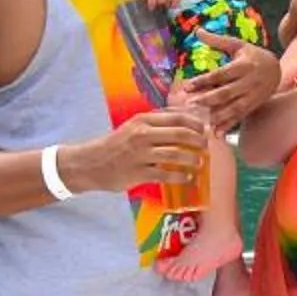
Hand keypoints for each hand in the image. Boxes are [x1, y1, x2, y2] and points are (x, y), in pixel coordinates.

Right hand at [71, 109, 212, 193]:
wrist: (90, 163)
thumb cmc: (116, 145)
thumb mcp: (134, 127)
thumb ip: (157, 123)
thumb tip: (186, 120)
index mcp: (143, 120)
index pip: (177, 117)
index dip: (196, 124)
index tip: (205, 130)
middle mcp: (142, 134)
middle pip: (180, 134)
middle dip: (198, 141)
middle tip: (206, 147)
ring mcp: (140, 154)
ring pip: (176, 154)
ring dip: (193, 159)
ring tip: (199, 163)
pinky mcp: (138, 173)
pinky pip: (166, 174)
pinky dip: (180, 176)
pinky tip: (187, 178)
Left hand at [183, 32, 281, 130]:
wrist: (277, 69)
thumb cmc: (253, 55)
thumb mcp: (237, 45)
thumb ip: (217, 41)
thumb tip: (198, 31)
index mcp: (243, 65)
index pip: (221, 74)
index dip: (204, 81)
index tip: (187, 86)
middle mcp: (249, 82)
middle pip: (227, 93)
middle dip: (208, 99)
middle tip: (190, 104)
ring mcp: (253, 96)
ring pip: (234, 108)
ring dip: (218, 116)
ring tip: (202, 122)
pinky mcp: (254, 106)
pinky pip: (240, 117)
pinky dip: (229, 126)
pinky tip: (217, 133)